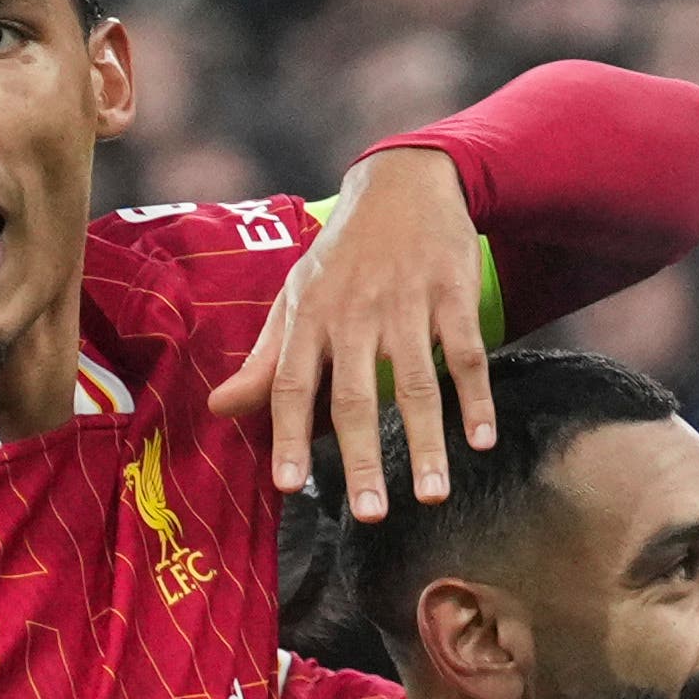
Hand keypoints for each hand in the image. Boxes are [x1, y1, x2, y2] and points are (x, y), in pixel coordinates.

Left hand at [206, 147, 491, 520]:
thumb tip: (218, 408)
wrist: (403, 184)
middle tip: (369, 514)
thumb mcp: (296, 298)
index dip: (288, 435)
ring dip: (428, 443)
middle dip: (362, 457)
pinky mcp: (453, 292)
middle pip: (355, 396)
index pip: (291, 384)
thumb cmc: (343, 256)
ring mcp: (406, 302)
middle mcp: (354, 312)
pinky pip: (465, 354)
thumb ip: (265, 360)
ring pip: (417, 383)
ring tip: (432, 496)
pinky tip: (480, 440)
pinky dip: (476, 399)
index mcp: (309, 316)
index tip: (290, 486)